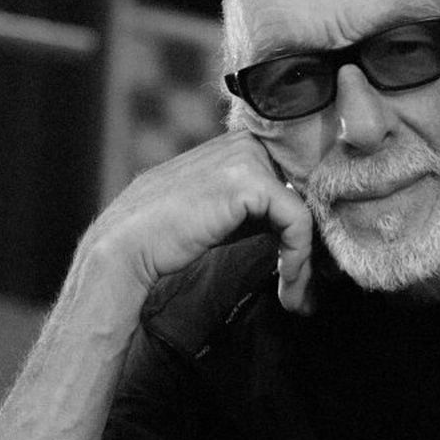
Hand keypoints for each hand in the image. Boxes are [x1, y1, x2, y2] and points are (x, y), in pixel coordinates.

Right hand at [97, 130, 315, 313]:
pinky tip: (288, 286)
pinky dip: (299, 259)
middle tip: (310, 289)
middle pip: (307, 192)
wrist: (126, 245)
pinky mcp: (250, 183)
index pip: (295, 179)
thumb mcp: (219, 212)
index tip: (306, 266)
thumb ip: (256, 207)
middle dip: (312, 243)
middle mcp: (246, 142)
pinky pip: (297, 221)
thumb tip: (300, 225)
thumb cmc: (167, 235)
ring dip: (306, 261)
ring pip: (306, 209)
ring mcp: (247, 158)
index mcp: (238, 144)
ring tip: (297, 297)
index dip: (309, 221)